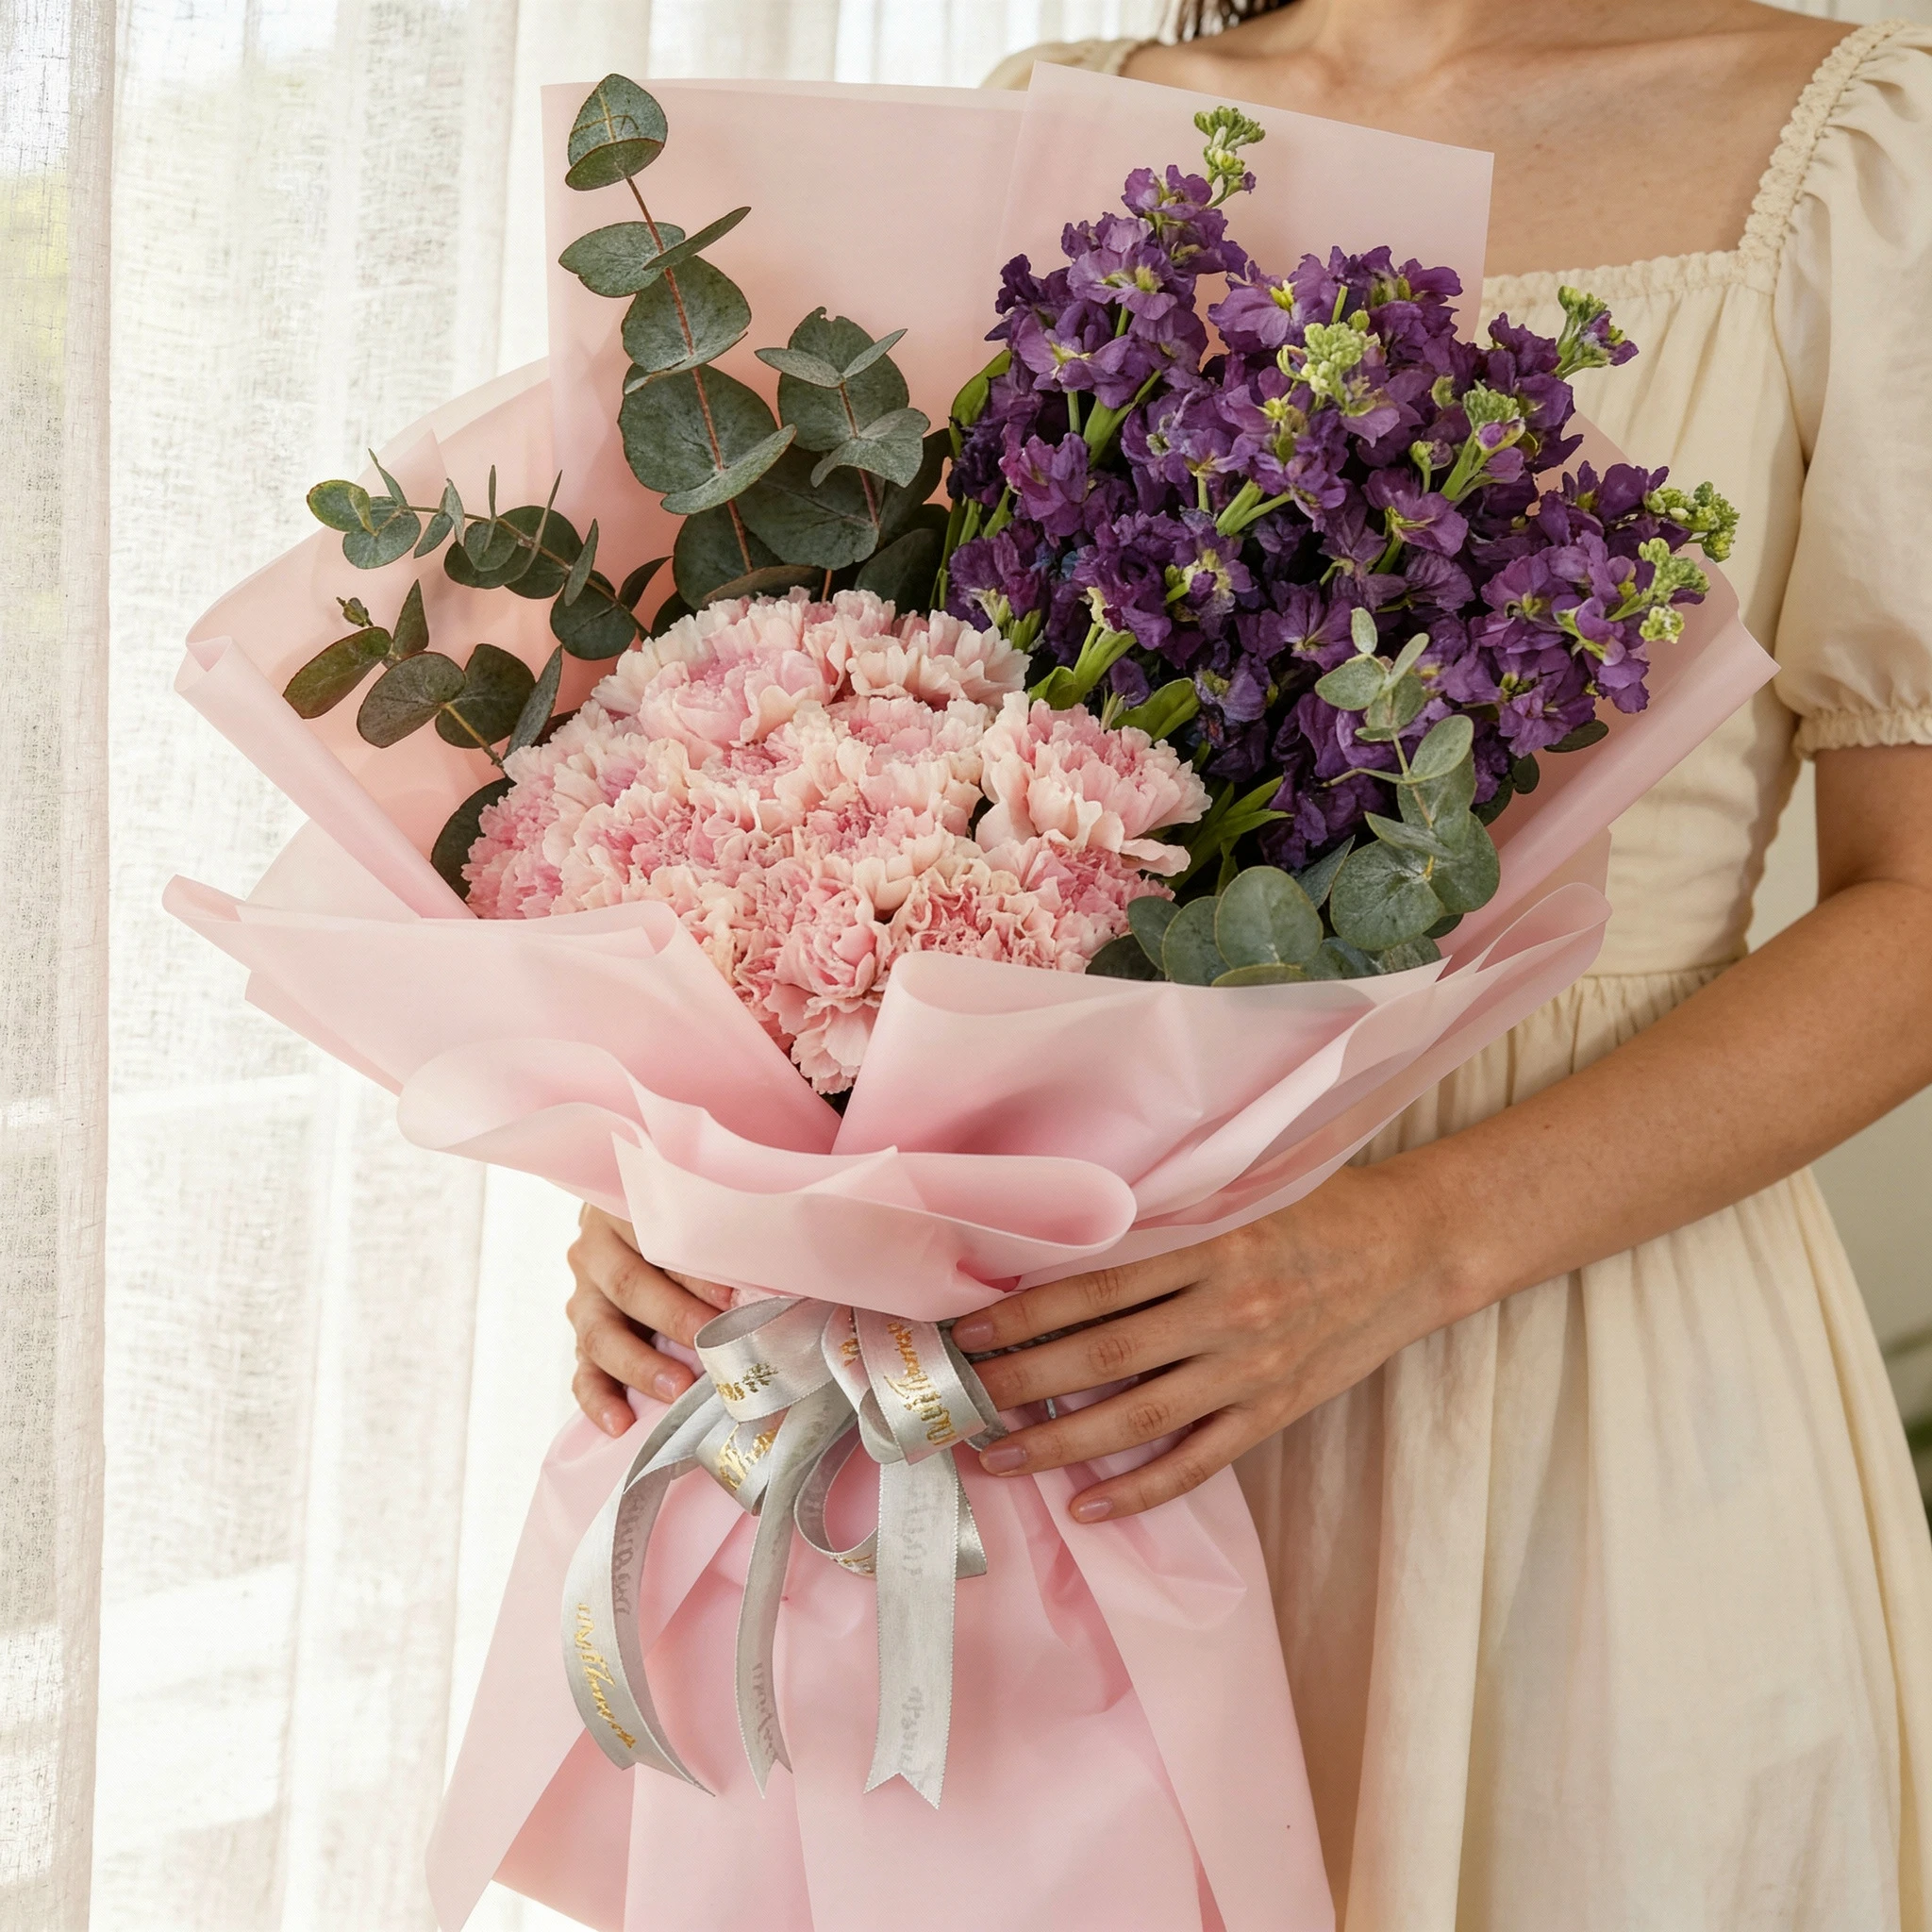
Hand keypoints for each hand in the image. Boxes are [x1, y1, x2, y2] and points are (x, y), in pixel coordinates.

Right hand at [567, 1205, 733, 1435]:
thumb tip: (768, 1284)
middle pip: (628, 1286)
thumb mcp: (695, 1216)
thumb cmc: (681, 1221)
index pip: (654, 1241)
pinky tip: (620, 1423)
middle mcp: (595, 1251)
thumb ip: (719, 1243)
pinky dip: (600, 1400)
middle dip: (674, 1318)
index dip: (695, 1273)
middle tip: (714, 1345)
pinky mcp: (583, 1336)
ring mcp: (584, 1296)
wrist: (635, 1224)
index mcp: (622, 1211)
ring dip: (641, 1365)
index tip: (733, 1299)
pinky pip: (583, 1372)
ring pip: (600, 1333)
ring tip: (678, 1389)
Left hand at [953, 1163, 1462, 1522]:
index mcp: (1209, 1250)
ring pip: (1141, 1416)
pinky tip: (1089, 1506)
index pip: (1097, 1288)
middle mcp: (1225, 1312)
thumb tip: (1070, 1246)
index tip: (969, 1326)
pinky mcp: (1275, 1411)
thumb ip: (1166, 1228)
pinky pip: (1199, 1460)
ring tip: (998, 1455)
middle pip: (1104, 1357)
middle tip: (958, 1398)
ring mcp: (1251, 1370)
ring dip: (1061, 1443)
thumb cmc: (1319, 1210)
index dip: (1026, 1311)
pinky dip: (1142, 1488)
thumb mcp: (1240, 1200)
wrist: (1412, 1249)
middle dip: (1021, 1381)